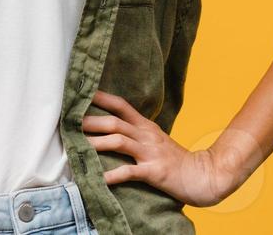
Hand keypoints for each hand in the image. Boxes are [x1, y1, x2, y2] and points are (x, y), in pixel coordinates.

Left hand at [82, 91, 235, 207]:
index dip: (102, 99)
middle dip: (91, 121)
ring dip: (97, 144)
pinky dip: (114, 175)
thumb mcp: (156, 140)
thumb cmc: (176, 160)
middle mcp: (147, 135)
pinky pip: (130, 171)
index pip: (122, 106)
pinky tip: (100, 179)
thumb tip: (114, 130)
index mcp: (146, 126)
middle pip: (115, 123)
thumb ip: (138, 133)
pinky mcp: (154, 171)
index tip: (83, 93)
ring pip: (119, 142)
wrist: (203, 175)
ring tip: (77, 146)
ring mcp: (150, 152)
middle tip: (69, 122)